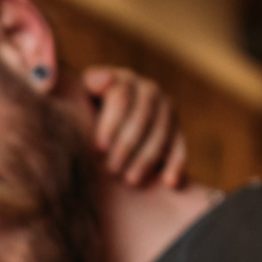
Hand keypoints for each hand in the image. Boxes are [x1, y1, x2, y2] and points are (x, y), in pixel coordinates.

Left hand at [82, 66, 187, 188]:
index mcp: (122, 80)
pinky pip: (180, 144)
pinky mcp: (177, 127)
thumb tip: (103, 81)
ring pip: (162, 131)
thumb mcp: (80, 98)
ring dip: (147, 157)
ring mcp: (166, 108)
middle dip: (127, 144)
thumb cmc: (85, 113)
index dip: (110, 123)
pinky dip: (177, 163)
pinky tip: (169, 182)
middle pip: (142, 116)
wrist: (107, 125)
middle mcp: (148, 89)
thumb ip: (88, 87)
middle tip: (112, 169)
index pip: (121, 97)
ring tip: (131, 180)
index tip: (99, 148)